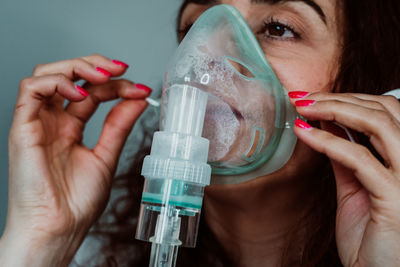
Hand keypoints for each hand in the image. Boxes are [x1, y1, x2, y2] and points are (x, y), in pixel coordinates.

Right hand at [1, 55, 150, 265]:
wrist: (59, 228)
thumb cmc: (77, 201)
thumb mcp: (106, 155)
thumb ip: (119, 125)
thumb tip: (138, 99)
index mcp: (71, 128)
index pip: (93, 93)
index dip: (117, 85)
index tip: (140, 89)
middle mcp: (54, 121)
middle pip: (70, 76)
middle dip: (97, 65)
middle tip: (122, 70)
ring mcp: (38, 122)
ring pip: (48, 74)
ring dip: (78, 67)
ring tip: (104, 77)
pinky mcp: (22, 127)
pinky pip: (31, 89)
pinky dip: (57, 82)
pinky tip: (81, 95)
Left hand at [291, 92, 399, 266]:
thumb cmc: (372, 237)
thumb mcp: (357, 188)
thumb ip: (347, 157)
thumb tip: (329, 125)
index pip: (387, 112)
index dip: (350, 99)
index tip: (315, 97)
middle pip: (384, 110)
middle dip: (339, 98)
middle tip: (303, 98)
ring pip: (378, 124)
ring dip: (334, 109)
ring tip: (302, 108)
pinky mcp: (396, 197)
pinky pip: (358, 158)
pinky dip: (327, 141)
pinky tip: (302, 132)